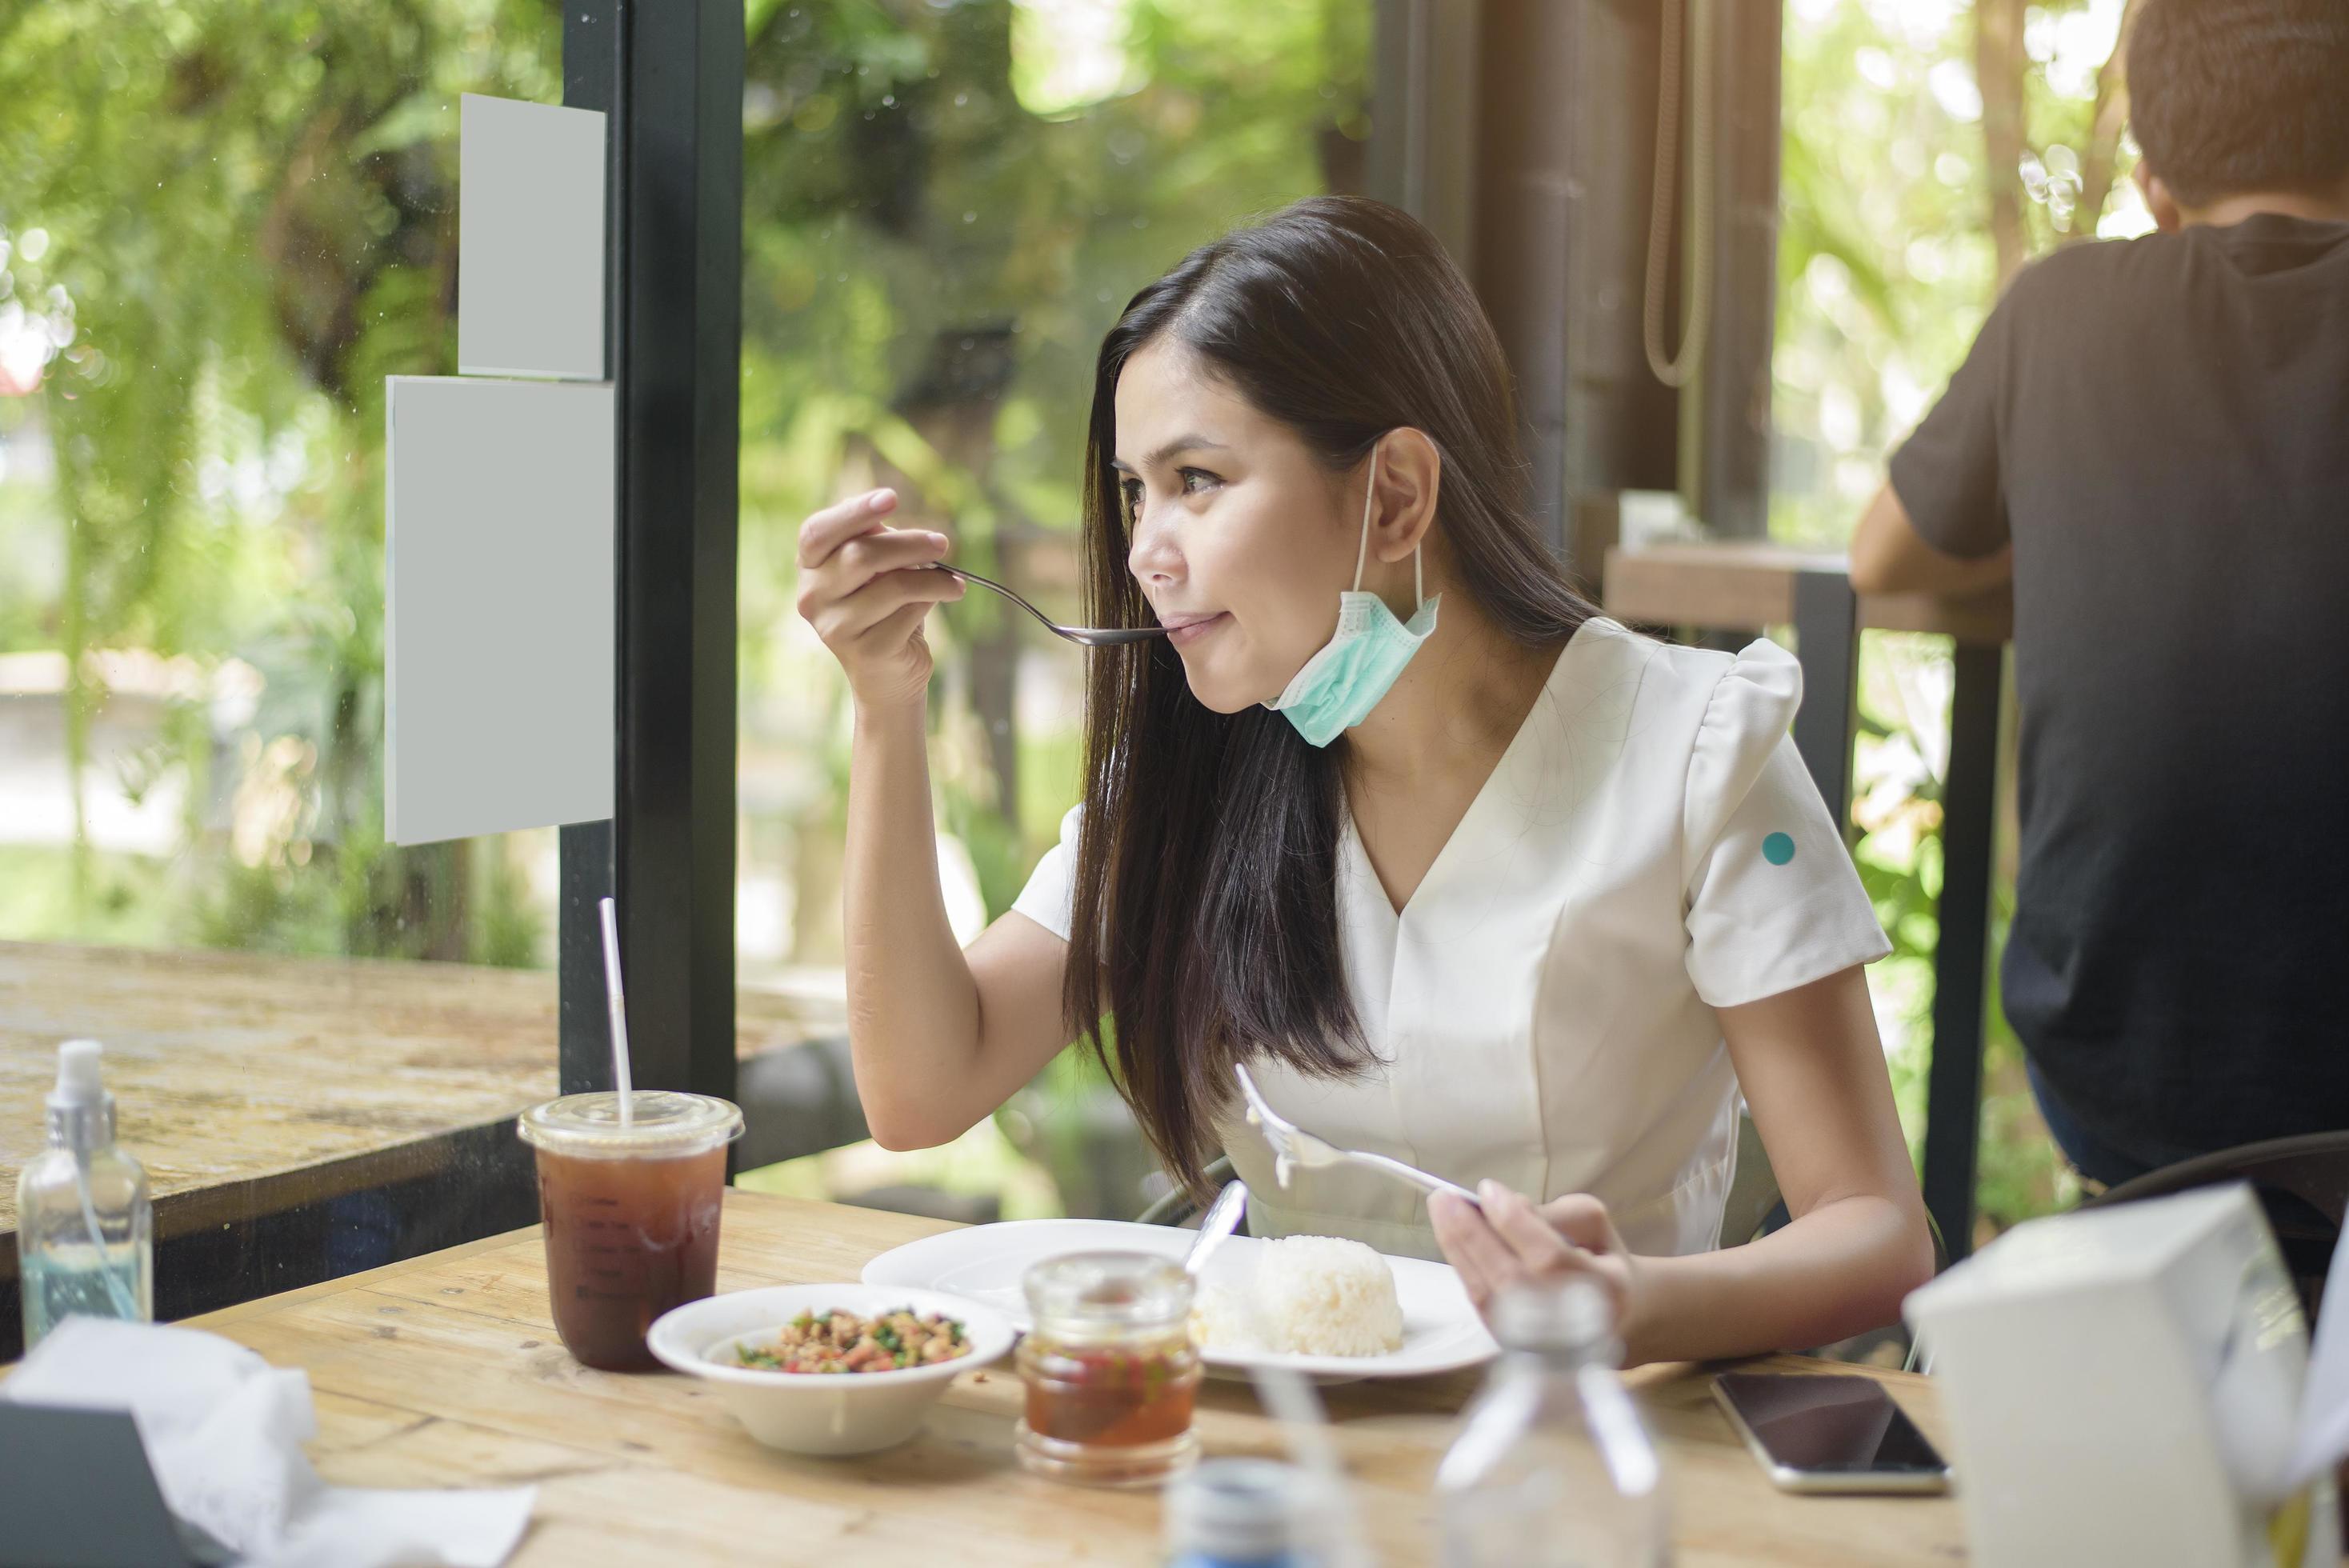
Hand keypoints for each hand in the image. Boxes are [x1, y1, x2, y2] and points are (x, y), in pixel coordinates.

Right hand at [794, 488, 964, 710]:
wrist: (887, 675)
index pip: (817, 532)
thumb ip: (876, 543)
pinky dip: (933, 598)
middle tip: (942, 543)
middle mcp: (812, 597)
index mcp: (809, 567)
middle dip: (909, 544)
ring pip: (892, 585)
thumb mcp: (877, 570)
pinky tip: (948, 595)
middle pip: (861, 555)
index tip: (892, 498)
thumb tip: (894, 526)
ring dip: (932, 576)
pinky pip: (909, 612)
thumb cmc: (883, 609)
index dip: (854, 511)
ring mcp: (834, 627)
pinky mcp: (865, 651)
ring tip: (955, 579)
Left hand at [1430, 1180, 1639, 1346]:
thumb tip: (1507, 1205)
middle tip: (1446, 1196)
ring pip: (1487, 1293)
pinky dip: (1460, 1264)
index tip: (1487, 1187)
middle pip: (1510, 1278)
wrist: (1610, 1313)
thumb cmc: (1599, 1260)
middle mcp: (1570, 1324)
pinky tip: (1448, 1234)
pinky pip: (1478, 1300)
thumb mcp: (1595, 1225)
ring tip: (1440, 1208)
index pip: (1549, 1258)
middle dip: (1472, 1233)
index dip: (1514, 1223)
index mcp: (1605, 1292)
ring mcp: (1537, 1340)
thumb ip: (1558, 1213)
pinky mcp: (1511, 1342)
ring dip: (1457, 1246)